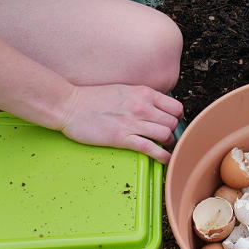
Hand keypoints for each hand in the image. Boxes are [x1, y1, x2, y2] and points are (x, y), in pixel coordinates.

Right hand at [58, 83, 182, 163]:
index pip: (175, 107)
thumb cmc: (93, 98)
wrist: (70, 105)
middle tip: (169, 138)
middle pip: (173, 122)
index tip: (173, 124)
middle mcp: (142, 106)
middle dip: (174, 132)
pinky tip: (165, 159)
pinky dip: (162, 155)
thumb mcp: (124, 89)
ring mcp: (133, 122)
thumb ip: (141, 97)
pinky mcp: (122, 137)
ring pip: (166, 134)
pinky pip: (150, 148)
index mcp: (143, 93)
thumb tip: (155, 107)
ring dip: (169, 143)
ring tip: (165, 148)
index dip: (177, 118)